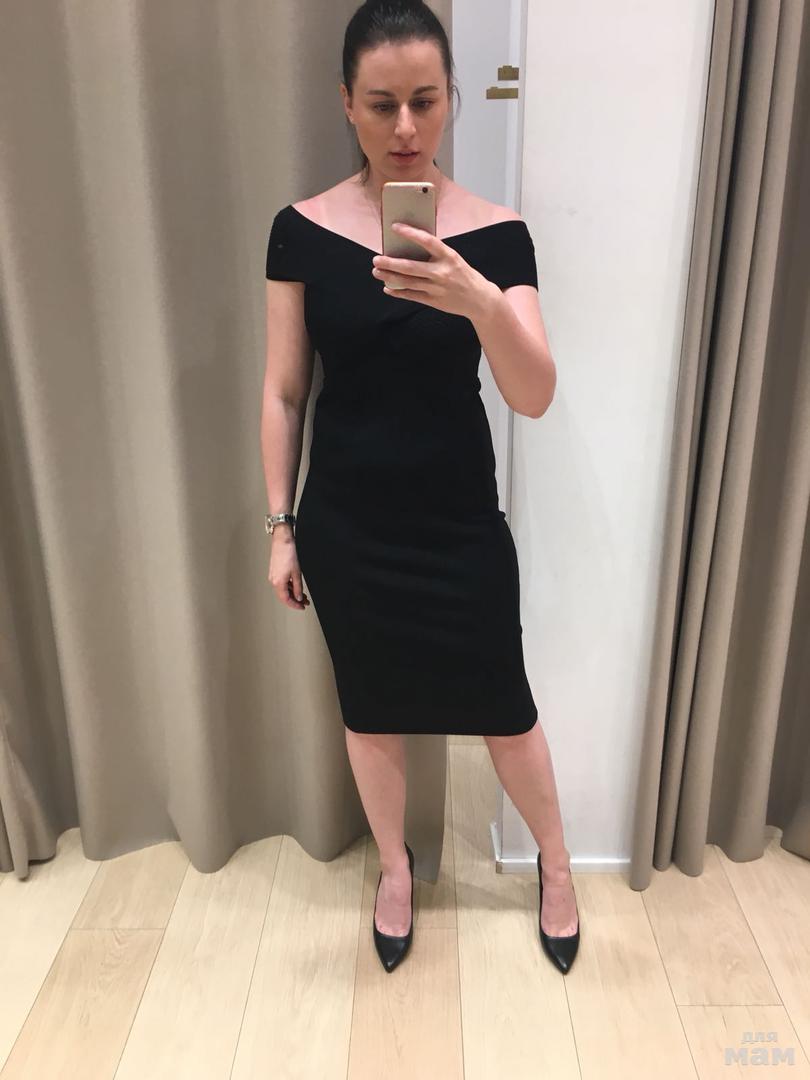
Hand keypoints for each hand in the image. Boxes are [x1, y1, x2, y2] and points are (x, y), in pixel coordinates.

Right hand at [268, 535, 309, 611]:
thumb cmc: (288, 554)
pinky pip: (282, 583)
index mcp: (278, 583)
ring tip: (303, 595)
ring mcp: (273, 576)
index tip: (302, 607)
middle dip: (295, 600)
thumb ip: (298, 587)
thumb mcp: (297, 573)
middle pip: (284, 596)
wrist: (282, 541)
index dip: (295, 605)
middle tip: (305, 602)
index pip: (286, 599)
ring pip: (283, 590)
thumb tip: (299, 597)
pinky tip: (296, 587)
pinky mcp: (275, 572)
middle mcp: (274, 581)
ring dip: (293, 594)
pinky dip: (289, 587)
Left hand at [371, 222, 498, 319]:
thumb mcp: (453, 259)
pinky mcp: (434, 301)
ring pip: (408, 282)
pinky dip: (398, 292)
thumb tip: (409, 247)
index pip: (427, 241)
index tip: (395, 227)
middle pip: (411, 266)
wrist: (479, 300)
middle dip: (390, 263)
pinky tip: (388, 288)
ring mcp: (437, 288)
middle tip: (376, 259)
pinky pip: (412, 296)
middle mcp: (442, 272)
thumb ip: (435, 254)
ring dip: (390, 277)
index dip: (410, 233)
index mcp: (449, 256)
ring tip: (376, 272)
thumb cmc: (463, 275)